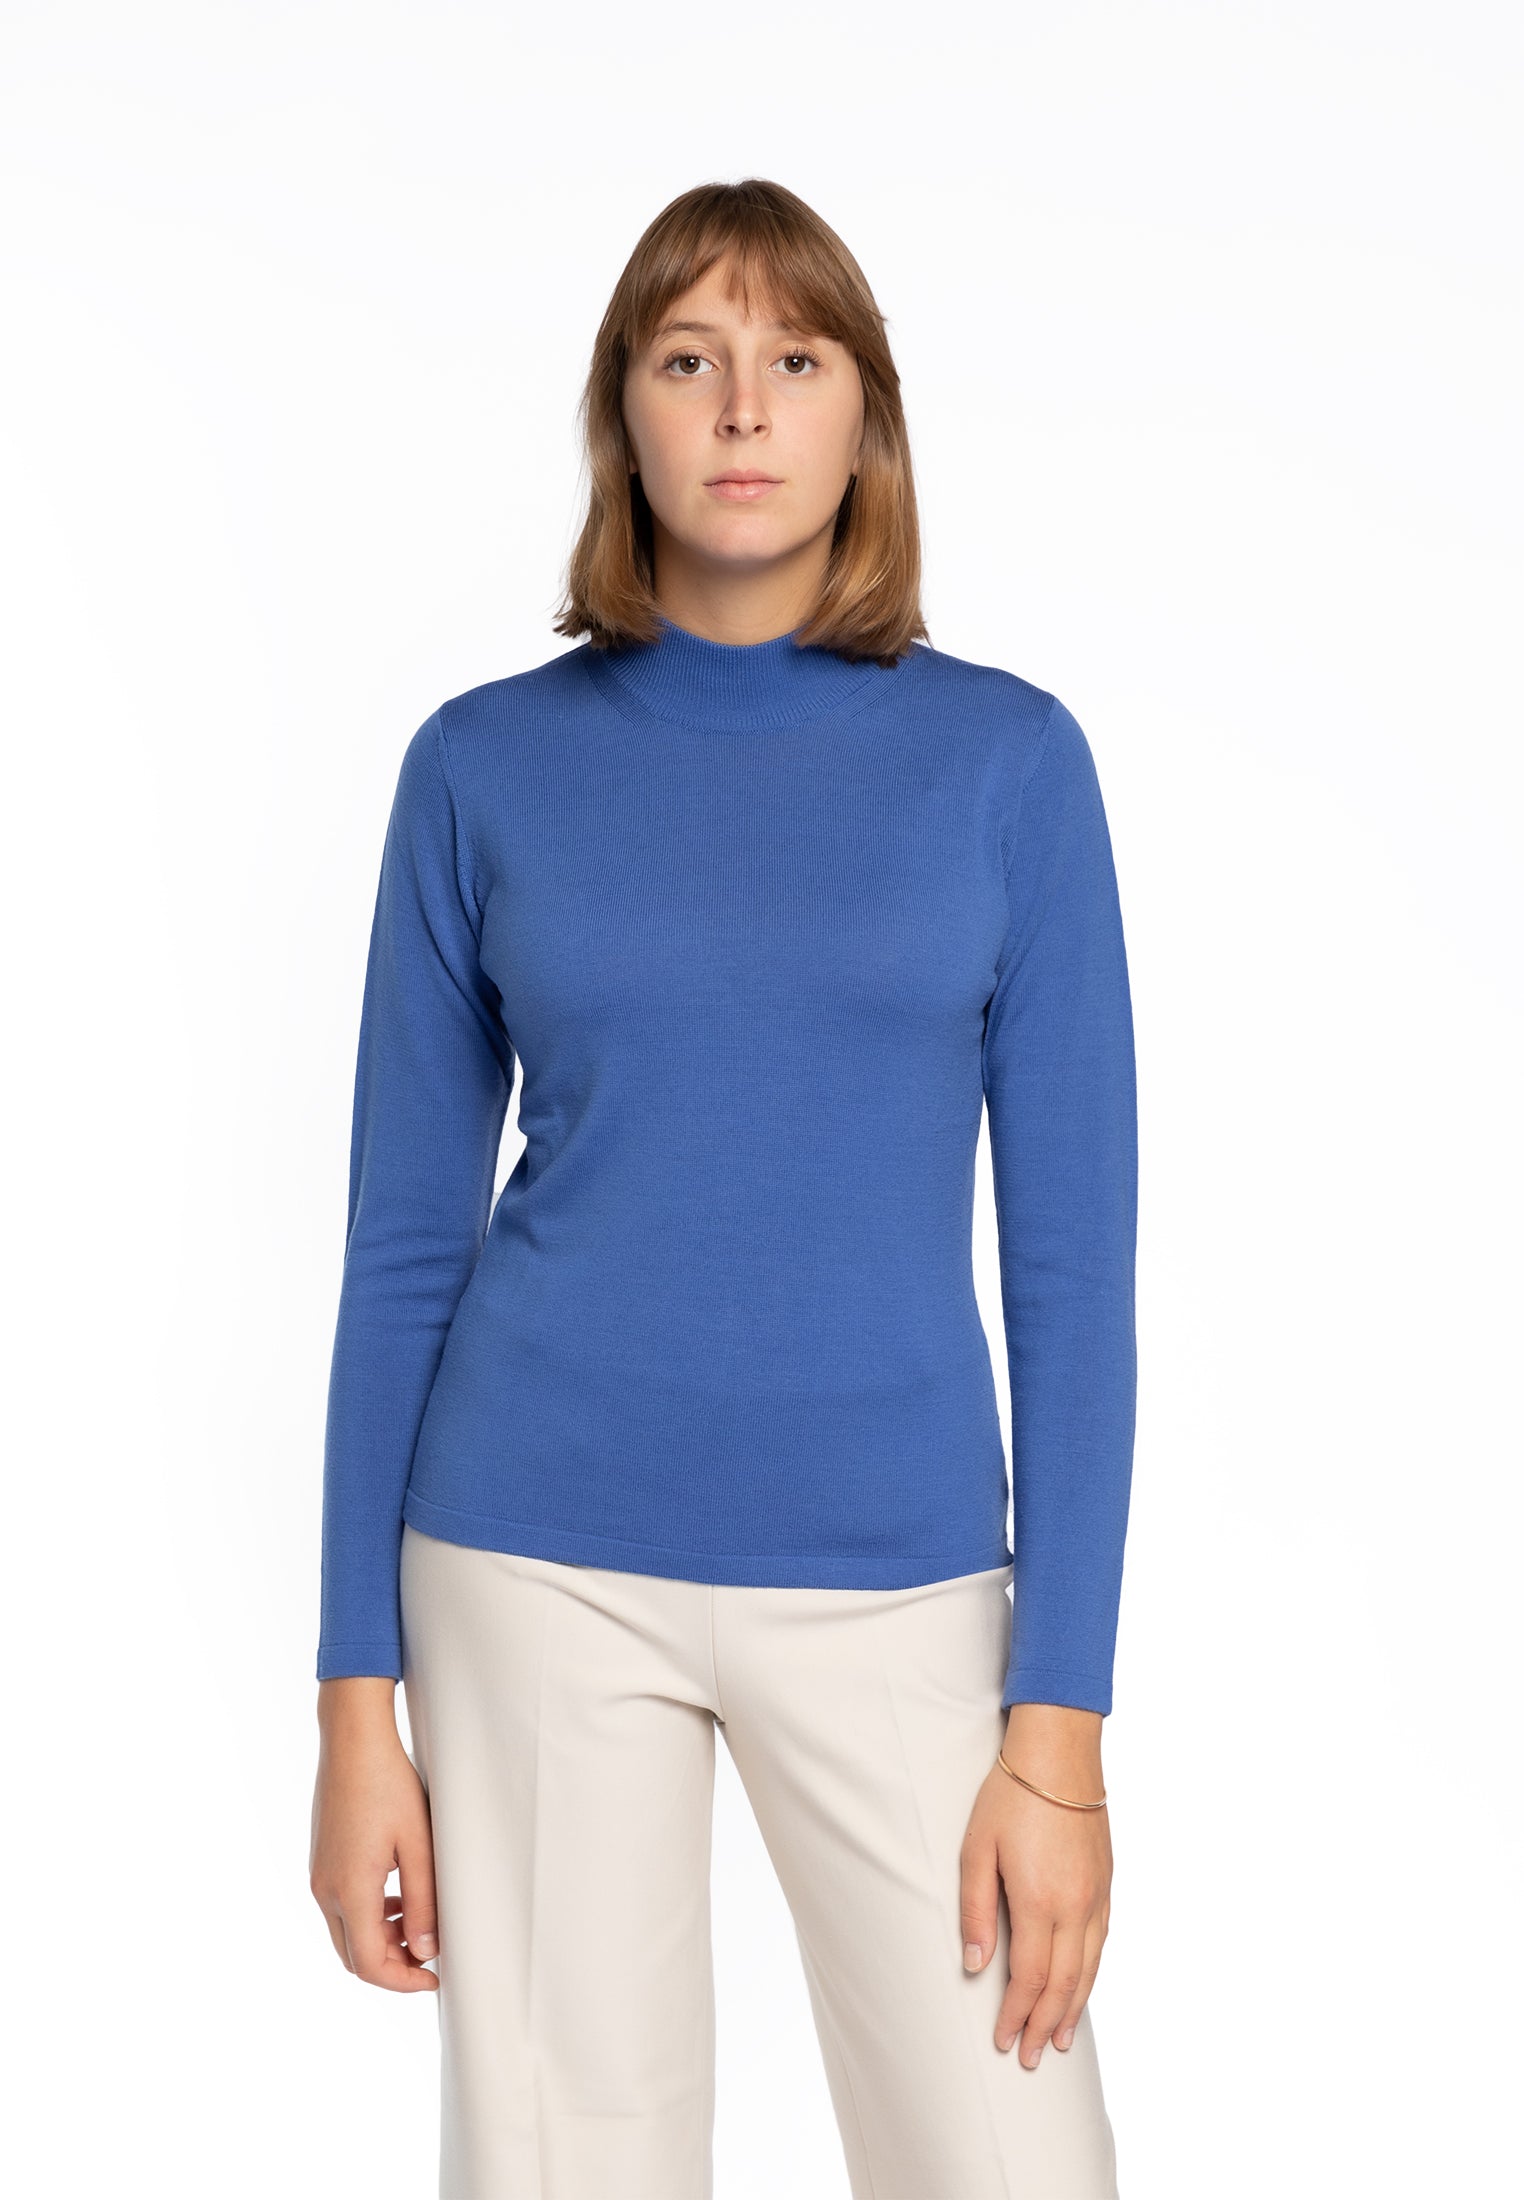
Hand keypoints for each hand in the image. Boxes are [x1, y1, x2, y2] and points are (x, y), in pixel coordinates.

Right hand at [309, 1678, 439, 1992]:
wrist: (353, 1740)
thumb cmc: (389, 1784)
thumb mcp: (417, 1844)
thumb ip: (423, 1902)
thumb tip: (426, 1950)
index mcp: (350, 1890)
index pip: (369, 1965)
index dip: (403, 1981)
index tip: (434, 1977)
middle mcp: (326, 1890)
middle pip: (353, 1956)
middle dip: (392, 1966)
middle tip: (429, 1955)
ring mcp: (319, 1875)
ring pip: (347, 1932)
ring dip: (381, 1940)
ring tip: (418, 1921)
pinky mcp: (321, 1862)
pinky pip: (342, 1907)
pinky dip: (369, 1915)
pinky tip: (397, 1895)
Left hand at [959, 1704, 1110, 2067]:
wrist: (1059, 1753)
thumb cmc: (1009, 1795)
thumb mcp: (976, 1849)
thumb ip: (975, 1910)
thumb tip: (973, 1965)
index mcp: (1039, 1902)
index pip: (1029, 1979)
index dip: (1016, 2015)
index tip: (1003, 2041)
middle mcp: (1075, 1907)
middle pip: (1063, 1984)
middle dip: (1045, 2025)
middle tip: (1032, 2058)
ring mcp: (1096, 1895)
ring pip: (1089, 1969)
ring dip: (1073, 2009)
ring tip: (1061, 2041)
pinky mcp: (1106, 1882)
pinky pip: (1102, 1942)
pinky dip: (1091, 1975)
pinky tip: (1082, 1986)